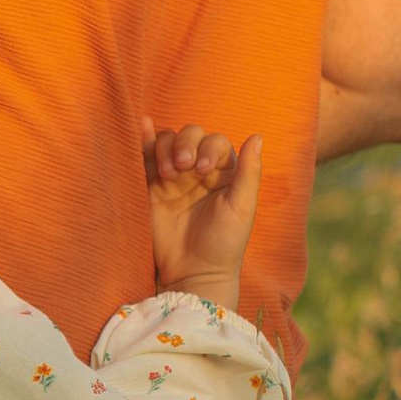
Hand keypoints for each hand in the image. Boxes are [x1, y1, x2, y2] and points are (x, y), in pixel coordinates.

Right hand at [144, 124, 263, 307]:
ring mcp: (173, 177)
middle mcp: (198, 169)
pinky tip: (143, 126)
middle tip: (182, 167)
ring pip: (167, 143)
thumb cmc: (224, 243)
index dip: (207, 148)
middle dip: (184, 144)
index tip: (202, 170)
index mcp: (223, 171)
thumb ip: (249, 172)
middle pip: (189, 135)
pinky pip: (146, 157)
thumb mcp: (242, 207)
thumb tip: (258, 135)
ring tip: (167, 173)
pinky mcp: (151, 187)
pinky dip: (144, 140)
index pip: (214, 142)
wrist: (193, 273)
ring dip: (165, 148)